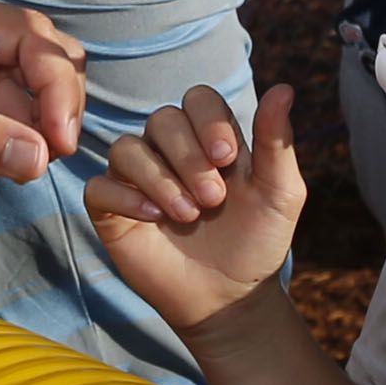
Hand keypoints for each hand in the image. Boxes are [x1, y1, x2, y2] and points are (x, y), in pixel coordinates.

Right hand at [84, 83, 305, 332]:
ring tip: (188, 215)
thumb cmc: (257, 241)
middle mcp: (168, 151)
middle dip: (189, 157)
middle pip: (161, 119)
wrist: (232, 296)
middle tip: (213, 200)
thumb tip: (286, 88)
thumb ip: (277, 141)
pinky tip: (154, 218)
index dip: (209, 121)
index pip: (198, 99)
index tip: (228, 159)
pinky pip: (99, 186)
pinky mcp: (112, 209)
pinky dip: (126, 197)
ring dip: (160, 179)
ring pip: (126, 148)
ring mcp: (136, 179)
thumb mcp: (280, 193)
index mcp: (208, 138)